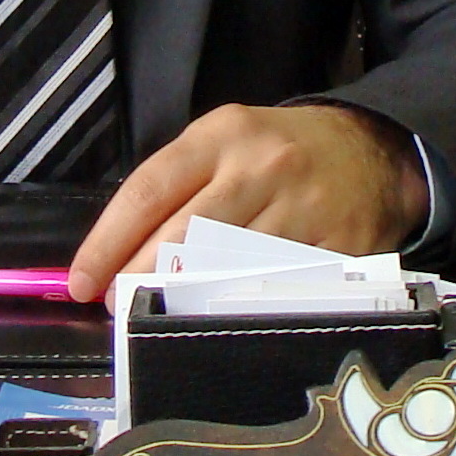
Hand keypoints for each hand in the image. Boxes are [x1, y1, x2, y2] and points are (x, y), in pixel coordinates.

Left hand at [66, 103, 428, 303]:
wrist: (372, 149)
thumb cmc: (279, 151)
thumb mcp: (227, 143)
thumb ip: (179, 187)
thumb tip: (120, 251)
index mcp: (221, 135)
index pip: (149, 189)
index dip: (109, 240)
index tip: (83, 280)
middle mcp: (260, 166)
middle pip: (184, 235)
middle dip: (139, 278)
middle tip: (116, 309)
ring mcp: (304, 206)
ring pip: (230, 267)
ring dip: (187, 301)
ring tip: (160, 319)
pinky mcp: (341, 244)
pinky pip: (281, 288)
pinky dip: (246, 309)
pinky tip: (224, 321)